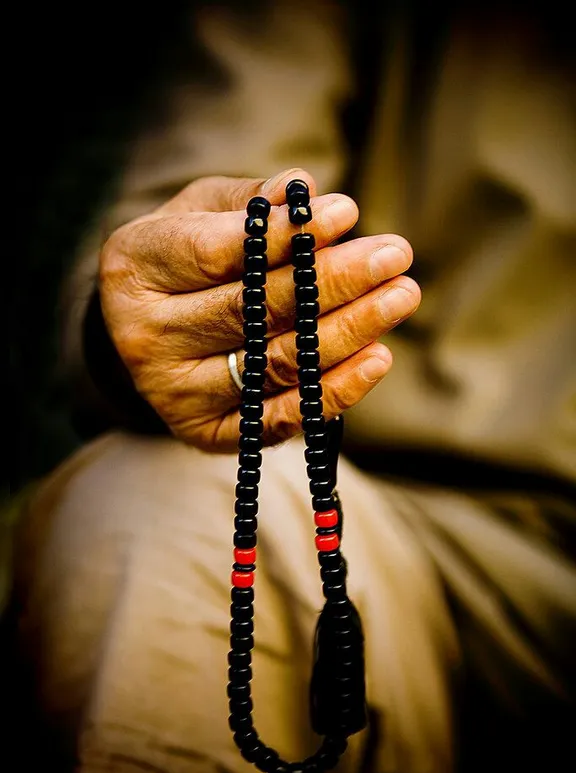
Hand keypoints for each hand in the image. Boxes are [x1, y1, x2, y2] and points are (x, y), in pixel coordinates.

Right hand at [99, 168, 418, 450]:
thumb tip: (303, 188)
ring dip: (349, 330)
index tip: (347, 212)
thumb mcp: (200, 213)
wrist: (147, 333)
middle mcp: (146, 337)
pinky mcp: (207, 432)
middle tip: (394, 254)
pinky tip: (378, 357)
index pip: (216, 252)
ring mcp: (175, 393)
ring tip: (401, 296)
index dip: (286, 236)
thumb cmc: (182, 261)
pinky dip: (335, 390)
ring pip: (275, 363)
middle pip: (253, 310)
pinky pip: (281, 417)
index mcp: (134, 269)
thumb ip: (249, 203)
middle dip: (334, 280)